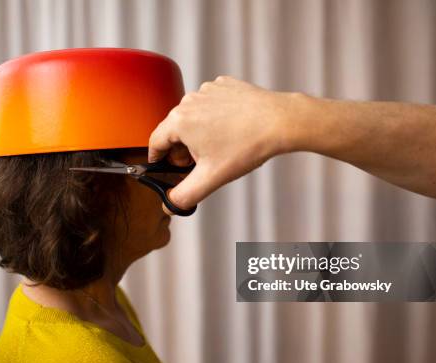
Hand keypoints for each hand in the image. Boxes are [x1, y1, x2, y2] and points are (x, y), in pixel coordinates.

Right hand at [149, 76, 306, 212]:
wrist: (280, 121)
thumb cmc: (246, 146)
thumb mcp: (211, 178)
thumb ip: (184, 195)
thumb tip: (170, 204)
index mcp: (179, 121)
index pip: (155, 142)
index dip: (158, 160)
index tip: (165, 169)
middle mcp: (189, 101)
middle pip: (174, 130)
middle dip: (183, 149)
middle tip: (202, 164)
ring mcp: (207, 90)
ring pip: (193, 117)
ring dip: (200, 133)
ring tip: (222, 147)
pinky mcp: (224, 85)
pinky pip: (211, 105)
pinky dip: (216, 117)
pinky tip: (232, 129)